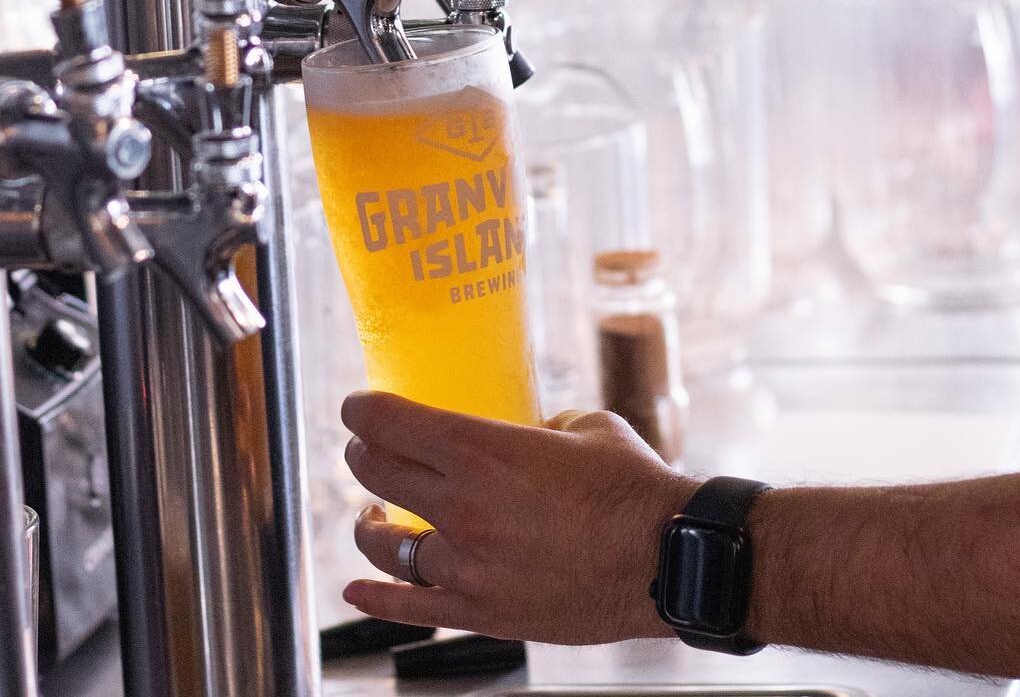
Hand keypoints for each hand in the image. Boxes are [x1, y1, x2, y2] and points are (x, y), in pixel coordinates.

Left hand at [341, 391, 698, 644]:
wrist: (664, 558)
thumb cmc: (630, 486)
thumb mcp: (582, 427)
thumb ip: (539, 427)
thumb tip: (527, 432)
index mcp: (481, 450)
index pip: (391, 422)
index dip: (363, 409)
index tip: (356, 406)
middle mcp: (462, 506)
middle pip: (378, 474)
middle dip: (364, 455)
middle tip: (365, 449)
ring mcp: (468, 565)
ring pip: (386, 544)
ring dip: (370, 524)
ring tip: (371, 517)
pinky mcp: (483, 612)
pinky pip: (411, 607)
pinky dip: (377, 598)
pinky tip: (355, 589)